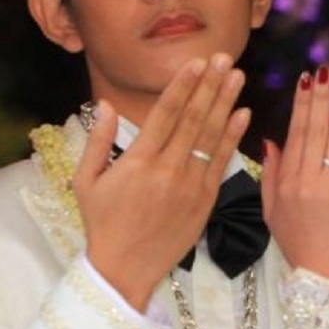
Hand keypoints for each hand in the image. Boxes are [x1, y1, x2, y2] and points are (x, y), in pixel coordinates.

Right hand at [74, 54, 249, 310]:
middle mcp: (167, 170)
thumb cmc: (102, 223)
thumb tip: (106, 105)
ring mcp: (190, 186)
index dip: (183, 85)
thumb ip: (98, 141)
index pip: (165, 114)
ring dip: (226, 103)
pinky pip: (222, 162)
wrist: (125, 270)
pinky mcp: (205, 201)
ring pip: (211, 137)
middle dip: (210, 85)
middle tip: (224, 58)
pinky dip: (233, 136)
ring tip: (237, 76)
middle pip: (193, 119)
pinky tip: (243, 113)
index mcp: (137, 162)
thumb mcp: (86, 182)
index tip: (197, 62)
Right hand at [262, 66, 328, 277]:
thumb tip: (271, 138)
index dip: (301, 104)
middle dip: (321, 96)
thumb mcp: (271, 212)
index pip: (295, 134)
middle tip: (326, 69)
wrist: (326, 278)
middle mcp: (308, 182)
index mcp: (285, 184)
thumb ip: (270, 173)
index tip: (305, 79)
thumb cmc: (298, 244)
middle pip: (316, 130)